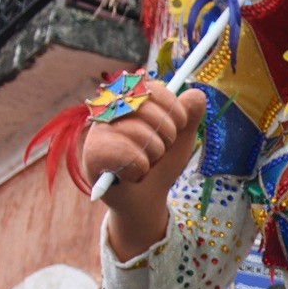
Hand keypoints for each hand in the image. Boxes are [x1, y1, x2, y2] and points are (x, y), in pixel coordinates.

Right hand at [80, 81, 205, 258]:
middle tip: (158, 151)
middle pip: (148, 110)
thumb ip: (190, 115)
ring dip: (153, 156)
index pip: (154, 89)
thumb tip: (196, 93)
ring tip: (145, 163)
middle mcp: (110, 110)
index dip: (175, 111)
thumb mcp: (181, 138)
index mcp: (131, 100)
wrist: (144, 199)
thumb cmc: (160, 164)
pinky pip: (125, 154)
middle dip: (166, 137)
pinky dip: (139, 169)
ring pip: (140, 134)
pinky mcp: (91, 153)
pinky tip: (132, 175)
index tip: (178, 128)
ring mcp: (98, 130)